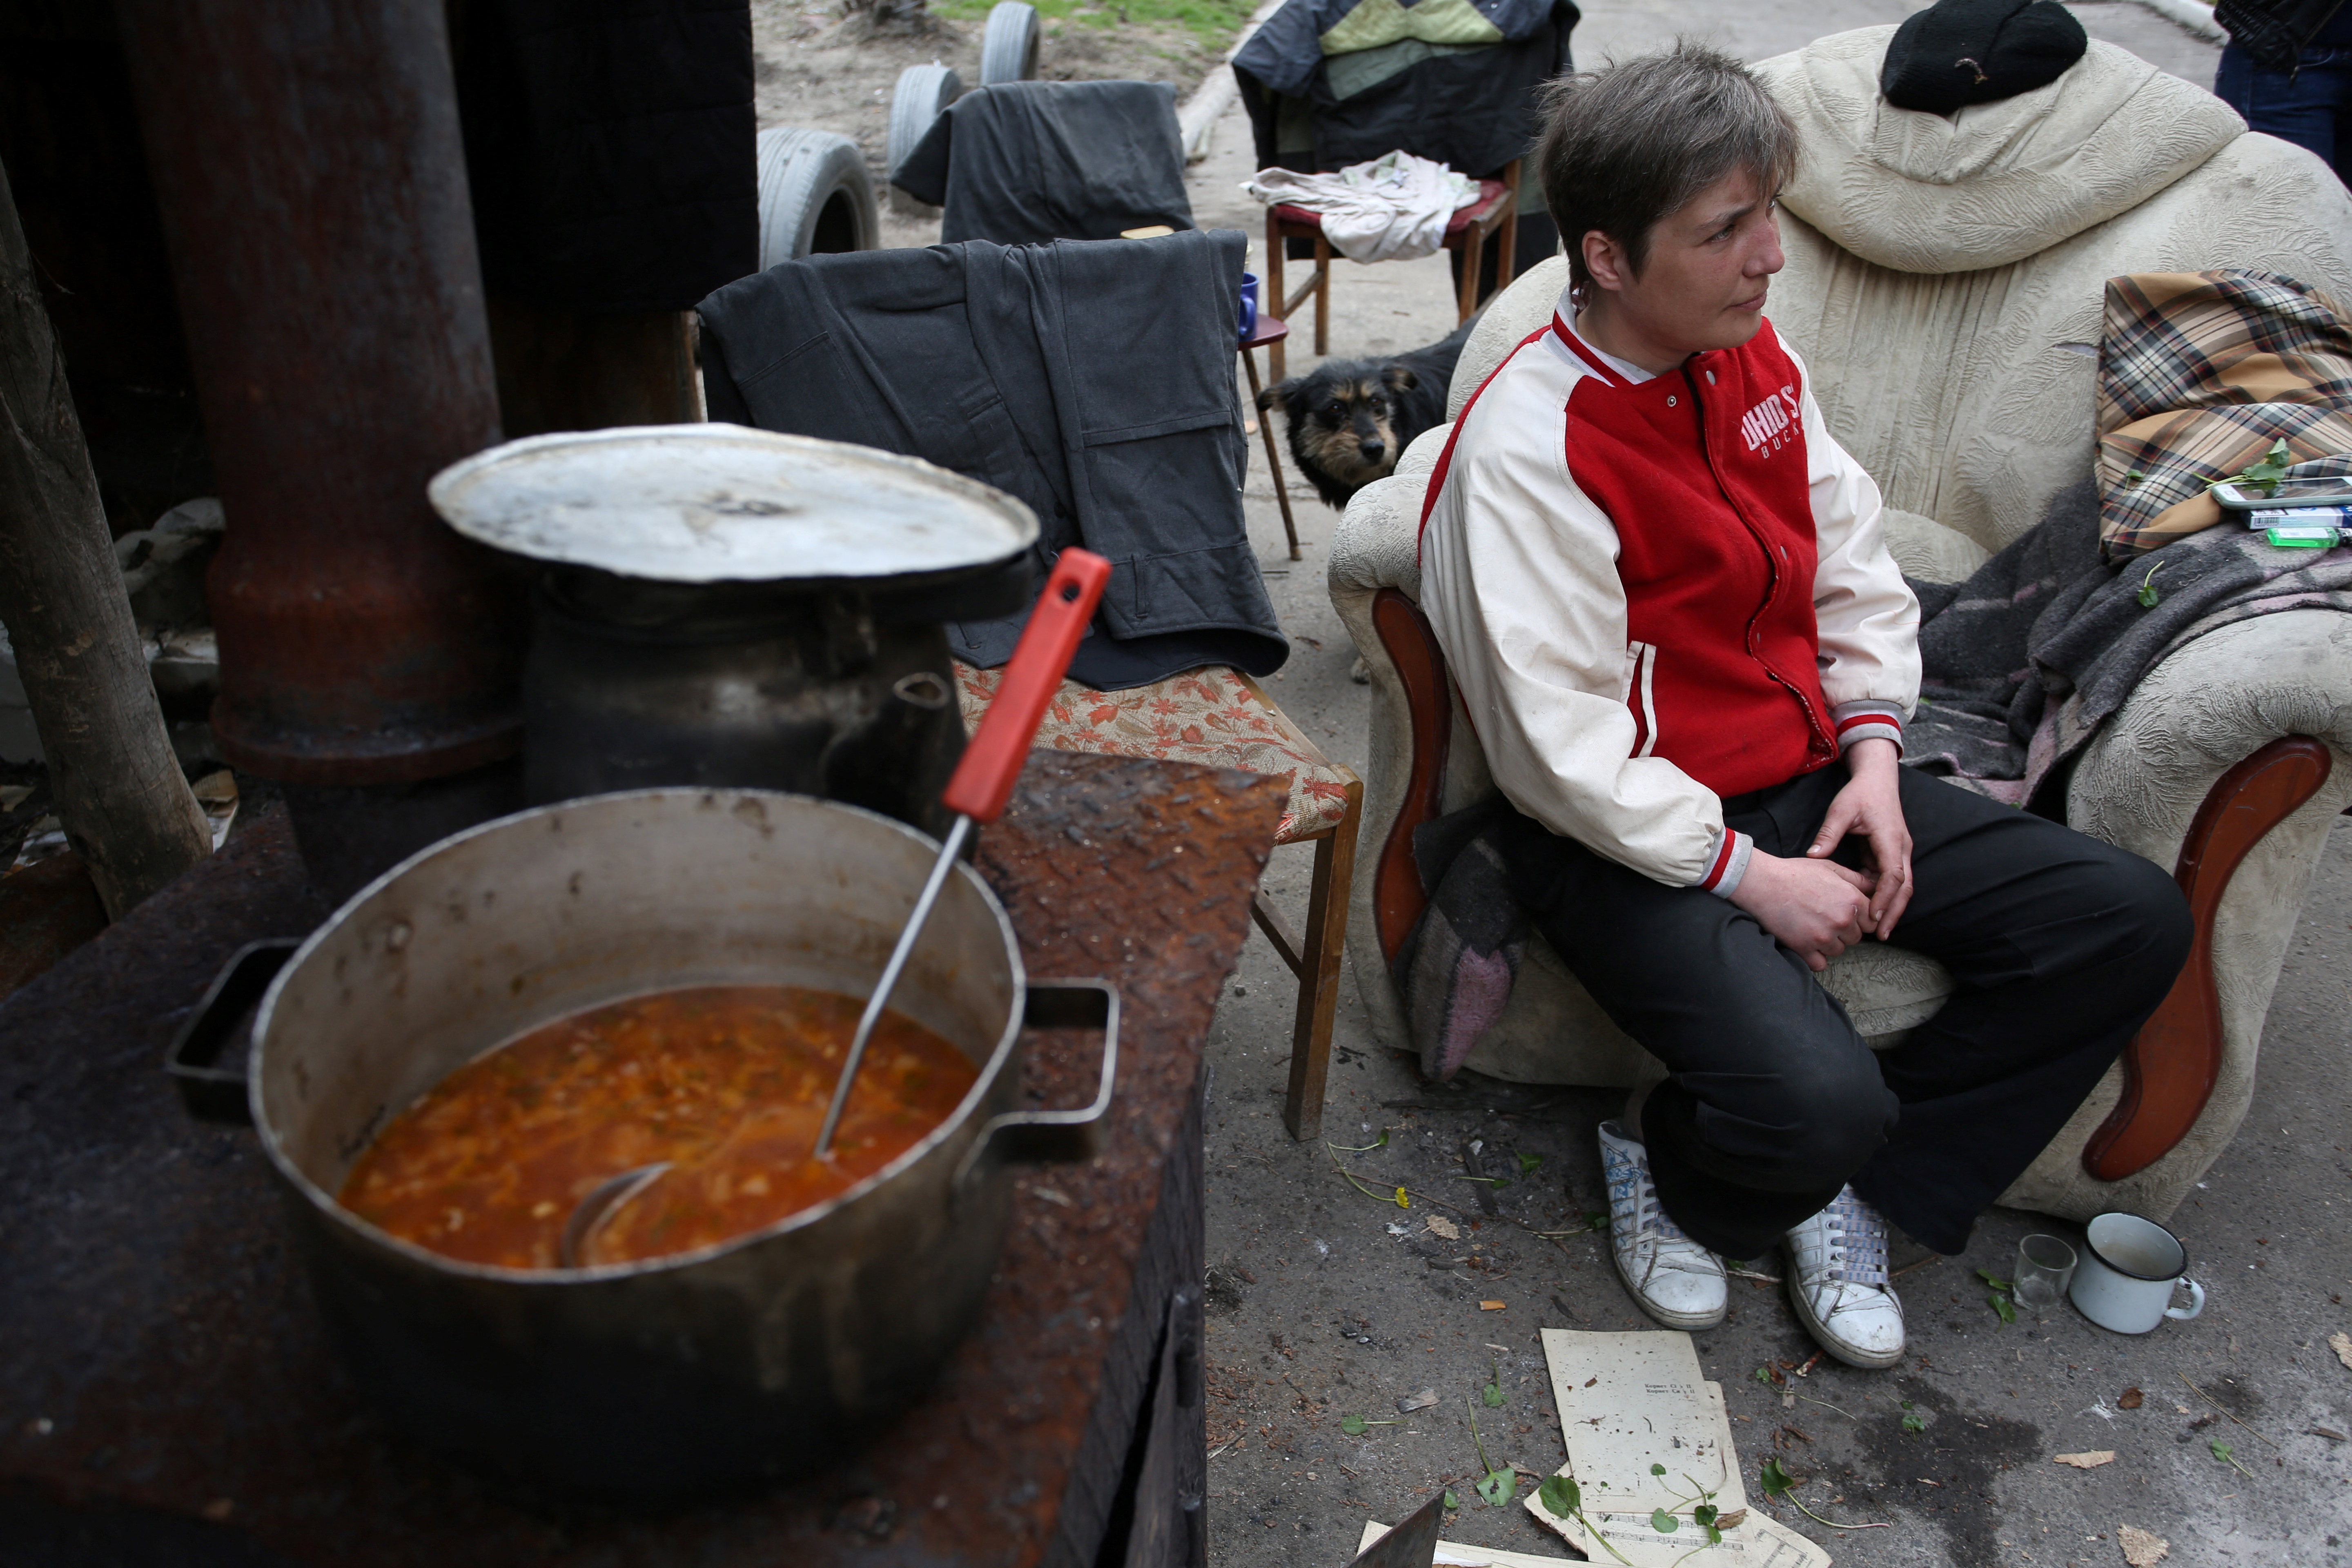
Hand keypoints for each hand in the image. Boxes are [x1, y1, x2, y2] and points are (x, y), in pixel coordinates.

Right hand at [1728, 850, 1876, 970]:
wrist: (1763, 883)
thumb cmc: (1795, 873)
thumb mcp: (1830, 868)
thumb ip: (1857, 879)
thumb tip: (1875, 888)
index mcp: (1852, 900)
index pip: (1871, 921)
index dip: (1859, 917)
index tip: (1844, 913)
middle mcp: (1842, 920)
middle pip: (1856, 938)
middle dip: (1844, 930)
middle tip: (1824, 917)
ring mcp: (1824, 936)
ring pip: (1838, 950)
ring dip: (1829, 943)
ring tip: (1812, 926)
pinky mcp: (1805, 949)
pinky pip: (1821, 964)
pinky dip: (1815, 957)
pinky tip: (1806, 943)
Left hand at [1803, 738, 1914, 940]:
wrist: (1877, 779)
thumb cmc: (1859, 794)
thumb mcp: (1841, 810)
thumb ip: (1828, 834)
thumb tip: (1812, 856)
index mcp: (1890, 839)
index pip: (1893, 874)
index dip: (1884, 897)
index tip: (1873, 915)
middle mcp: (1901, 848)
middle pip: (1905, 887)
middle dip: (1894, 911)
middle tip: (1881, 934)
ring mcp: (1899, 852)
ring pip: (1901, 886)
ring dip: (1892, 907)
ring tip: (1879, 931)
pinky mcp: (1892, 854)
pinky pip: (1891, 879)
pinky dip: (1884, 896)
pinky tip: (1872, 912)